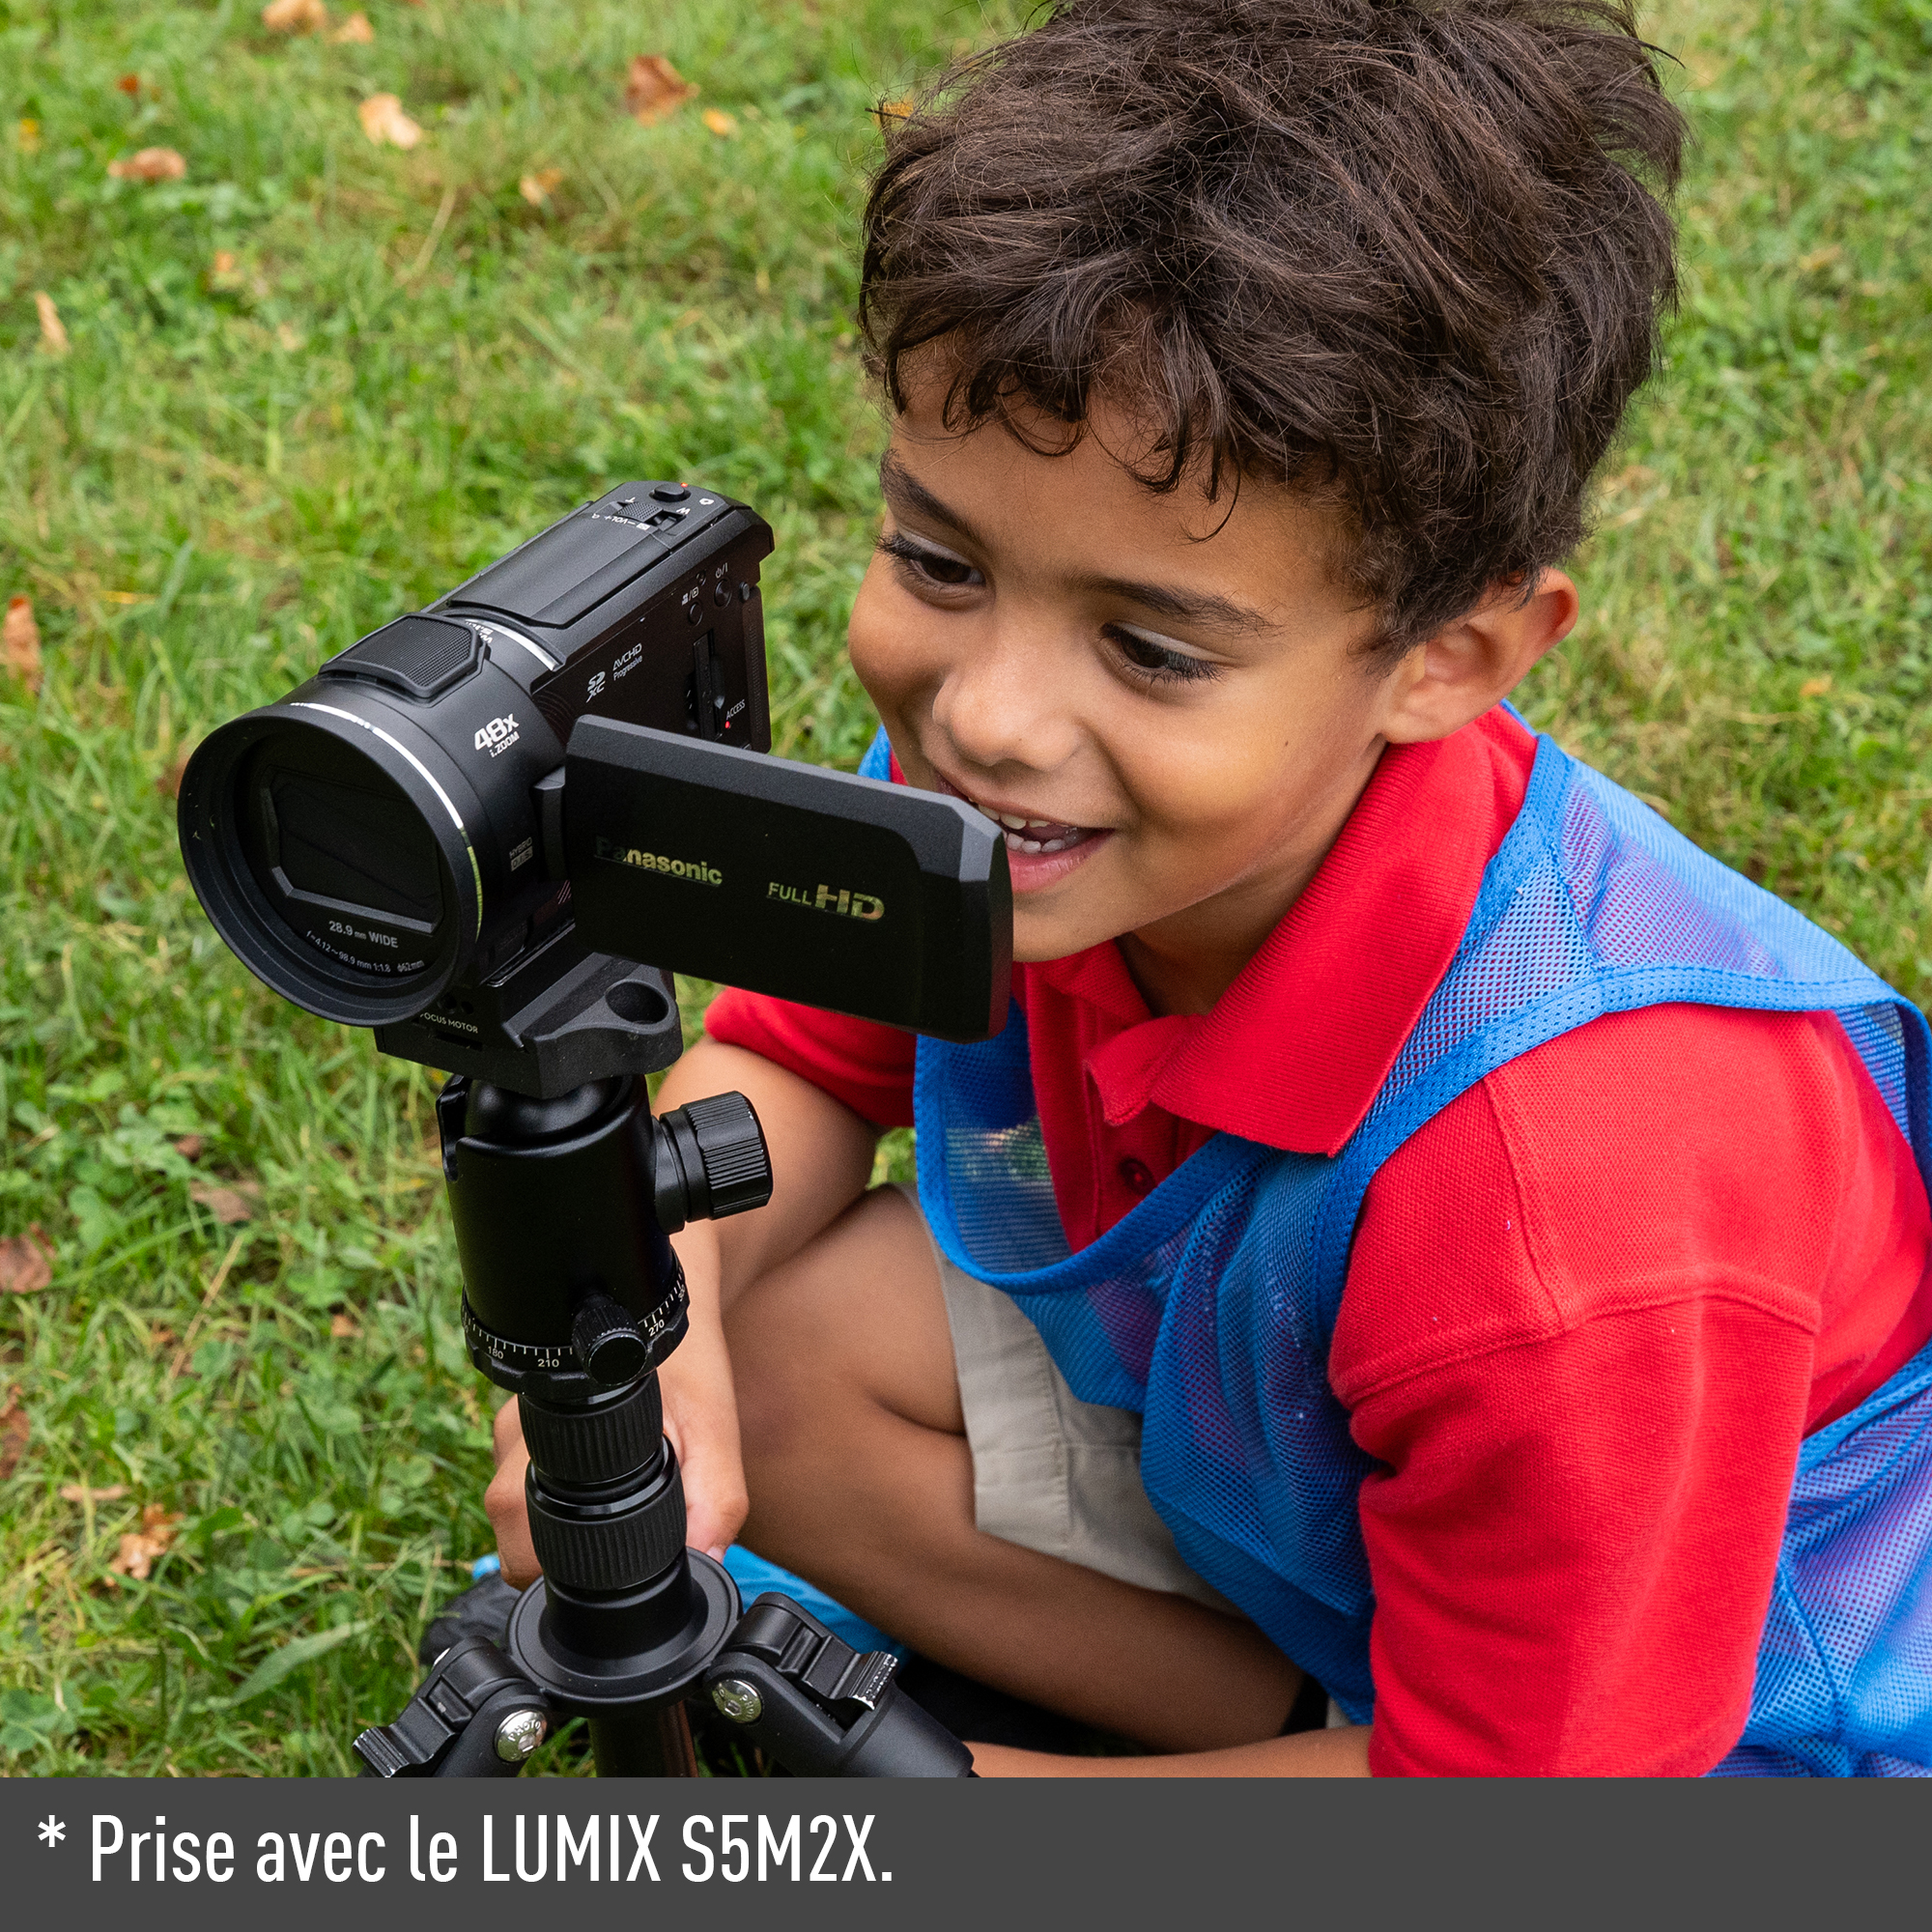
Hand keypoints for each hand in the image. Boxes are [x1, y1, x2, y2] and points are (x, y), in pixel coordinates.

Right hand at [484, 1229, 748, 1585]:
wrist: (660, 1302)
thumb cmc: (688, 1366)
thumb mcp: (713, 1431)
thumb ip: (713, 1499)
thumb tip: (703, 1562)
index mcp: (551, 1437)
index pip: (523, 1543)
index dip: (562, 1568)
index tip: (603, 1568)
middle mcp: (512, 1431)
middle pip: (512, 1531)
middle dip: (560, 1546)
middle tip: (619, 1517)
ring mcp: (505, 1425)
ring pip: (515, 1508)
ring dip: (556, 1516)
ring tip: (611, 1486)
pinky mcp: (513, 1423)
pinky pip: (522, 1481)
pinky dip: (555, 1491)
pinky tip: (595, 1470)